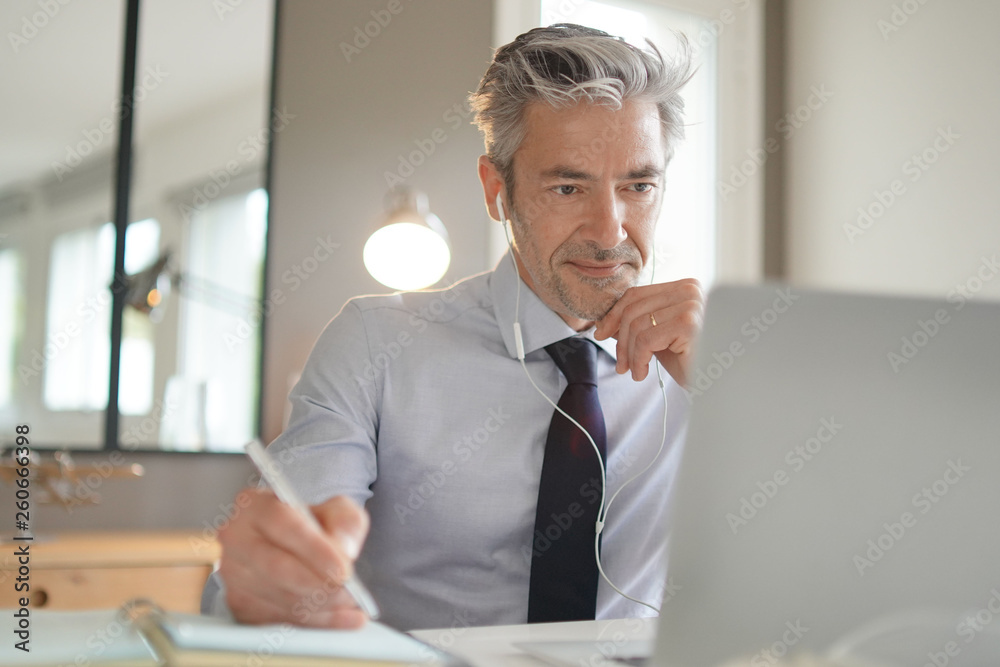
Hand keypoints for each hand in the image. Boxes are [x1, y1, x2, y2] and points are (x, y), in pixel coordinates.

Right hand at [217, 489, 369, 627]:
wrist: (299, 547)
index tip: (342, 568)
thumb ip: (345, 523)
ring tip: (351, 602)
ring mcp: (234, 576)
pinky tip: (343, 617)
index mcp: (254, 505)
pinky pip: (280, 620)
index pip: (280, 523)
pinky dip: (316, 622)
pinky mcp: (241, 606)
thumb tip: (344, 550)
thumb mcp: (338, 511)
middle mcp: (236, 539)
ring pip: (279, 597)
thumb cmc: (315, 525)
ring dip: (320, 605)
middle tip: (348, 590)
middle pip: (275, 566)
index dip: (313, 548)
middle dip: (317, 583)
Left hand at [594, 278, 702, 385]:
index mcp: (684, 286)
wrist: (716, 382)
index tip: (600, 333)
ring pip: (637, 326)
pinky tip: (643, 374)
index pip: (636, 294)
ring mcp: (691, 304)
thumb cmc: (690, 361)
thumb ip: (636, 324)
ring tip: (635, 371)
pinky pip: (646, 340)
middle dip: (620, 340)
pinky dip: (638, 360)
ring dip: (630, 354)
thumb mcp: (658, 338)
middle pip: (633, 309)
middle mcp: (690, 289)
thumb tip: (603, 320)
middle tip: (621, 365)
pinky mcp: (688, 323)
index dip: (614, 315)